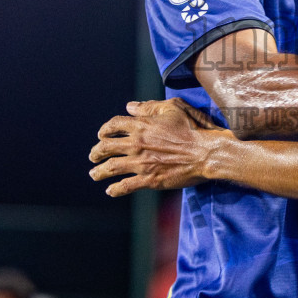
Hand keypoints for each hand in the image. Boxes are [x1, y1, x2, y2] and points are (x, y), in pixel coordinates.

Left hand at [90, 99, 220, 196]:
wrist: (205, 152)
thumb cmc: (192, 128)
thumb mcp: (172, 108)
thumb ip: (149, 107)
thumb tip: (130, 107)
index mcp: (141, 125)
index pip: (114, 125)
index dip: (105, 129)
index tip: (101, 135)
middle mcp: (137, 143)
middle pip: (107, 147)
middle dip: (96, 152)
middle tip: (92, 156)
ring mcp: (142, 163)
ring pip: (111, 167)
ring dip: (99, 171)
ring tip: (94, 174)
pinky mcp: (149, 179)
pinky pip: (126, 185)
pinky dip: (115, 189)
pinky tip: (110, 190)